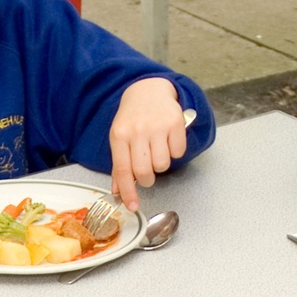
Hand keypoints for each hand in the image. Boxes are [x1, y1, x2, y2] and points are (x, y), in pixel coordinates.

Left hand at [107, 77, 188, 209]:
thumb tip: (118, 192)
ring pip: (163, 165)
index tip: (133, 206)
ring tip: (157, 150)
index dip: (128, 192)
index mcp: (120, 135)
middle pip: (145, 172)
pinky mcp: (175, 123)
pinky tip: (167, 140)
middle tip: (147, 170)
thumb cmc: (132, 118)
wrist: (147, 90)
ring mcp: (157, 126)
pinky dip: (174, 152)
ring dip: (161, 164)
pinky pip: (178, 153)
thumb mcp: (120, 138)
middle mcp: (138, 130)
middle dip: (147, 178)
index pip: (123, 170)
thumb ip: (119, 166)